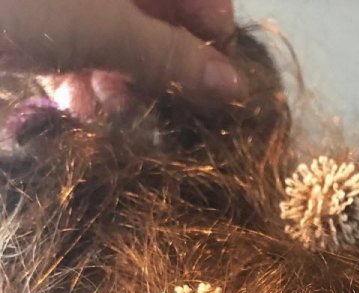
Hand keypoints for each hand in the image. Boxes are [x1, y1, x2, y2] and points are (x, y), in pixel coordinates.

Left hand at [0, 0, 246, 116]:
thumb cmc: (13, 0)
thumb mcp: (98, 26)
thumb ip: (169, 55)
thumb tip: (234, 86)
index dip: (210, 32)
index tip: (215, 84)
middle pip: (149, 9)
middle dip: (153, 62)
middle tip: (151, 105)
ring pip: (107, 29)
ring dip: (114, 77)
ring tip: (106, 112)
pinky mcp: (28, 16)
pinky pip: (66, 38)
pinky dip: (74, 73)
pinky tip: (74, 105)